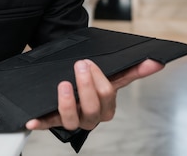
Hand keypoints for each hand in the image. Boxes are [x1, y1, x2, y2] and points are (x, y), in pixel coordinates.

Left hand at [25, 58, 163, 130]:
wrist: (70, 83)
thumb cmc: (92, 82)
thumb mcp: (110, 75)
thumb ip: (132, 70)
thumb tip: (155, 61)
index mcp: (106, 106)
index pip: (107, 95)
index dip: (99, 79)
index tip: (89, 63)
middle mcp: (90, 117)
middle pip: (91, 107)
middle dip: (85, 85)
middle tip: (79, 65)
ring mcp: (72, 120)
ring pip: (72, 120)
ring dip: (66, 102)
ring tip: (63, 84)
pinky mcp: (53, 120)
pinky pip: (47, 124)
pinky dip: (39, 123)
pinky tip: (31, 121)